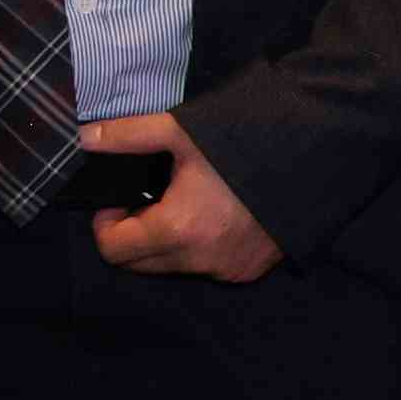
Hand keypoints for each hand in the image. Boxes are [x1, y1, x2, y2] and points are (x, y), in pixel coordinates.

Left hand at [83, 112, 279, 282]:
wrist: (315, 153)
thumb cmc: (244, 140)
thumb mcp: (180, 130)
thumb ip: (127, 136)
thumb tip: (85, 139)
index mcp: (178, 229)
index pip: (114, 250)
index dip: (106, 223)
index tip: (118, 197)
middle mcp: (202, 260)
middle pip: (140, 264)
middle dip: (133, 234)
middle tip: (148, 198)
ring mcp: (229, 269)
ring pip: (173, 266)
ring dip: (166, 242)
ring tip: (183, 202)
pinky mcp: (250, 269)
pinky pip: (207, 267)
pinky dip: (198, 247)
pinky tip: (213, 214)